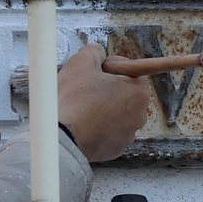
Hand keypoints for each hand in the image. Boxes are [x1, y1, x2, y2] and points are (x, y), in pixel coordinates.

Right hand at [57, 44, 151, 161]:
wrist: (62, 138)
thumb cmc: (74, 98)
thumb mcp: (81, 62)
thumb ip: (94, 51)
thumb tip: (97, 51)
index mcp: (138, 91)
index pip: (130, 70)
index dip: (110, 67)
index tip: (94, 71)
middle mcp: (140, 115)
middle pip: (124, 93)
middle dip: (108, 89)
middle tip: (85, 89)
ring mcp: (128, 135)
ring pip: (117, 114)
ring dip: (103, 108)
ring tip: (81, 108)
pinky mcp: (115, 150)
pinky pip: (109, 133)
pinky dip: (99, 128)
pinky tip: (83, 124)